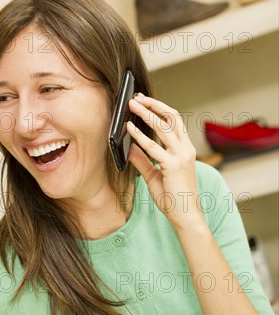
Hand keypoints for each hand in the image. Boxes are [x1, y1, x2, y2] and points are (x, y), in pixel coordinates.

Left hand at [127, 93, 203, 230]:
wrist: (185, 216)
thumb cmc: (173, 197)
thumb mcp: (154, 175)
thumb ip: (143, 160)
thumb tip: (129, 146)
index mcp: (185, 149)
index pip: (174, 121)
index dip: (159, 108)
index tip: (144, 101)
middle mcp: (185, 149)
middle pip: (171, 117)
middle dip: (154, 104)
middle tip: (136, 97)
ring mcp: (181, 156)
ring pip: (164, 127)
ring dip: (146, 113)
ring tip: (132, 105)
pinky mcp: (173, 166)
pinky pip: (153, 147)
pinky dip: (140, 135)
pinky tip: (129, 128)